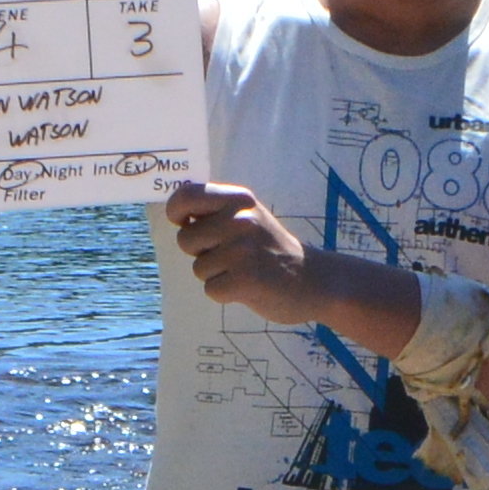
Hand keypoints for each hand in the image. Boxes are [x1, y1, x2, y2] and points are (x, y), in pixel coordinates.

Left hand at [162, 179, 325, 324]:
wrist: (312, 279)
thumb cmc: (271, 249)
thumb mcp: (248, 216)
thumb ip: (215, 212)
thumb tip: (175, 212)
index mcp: (238, 199)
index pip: (187, 196)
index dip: (176, 211)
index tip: (183, 223)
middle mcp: (240, 219)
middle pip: (185, 239)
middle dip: (200, 252)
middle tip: (229, 255)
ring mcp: (242, 250)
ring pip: (198, 268)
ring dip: (216, 275)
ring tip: (243, 270)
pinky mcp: (245, 279)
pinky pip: (210, 289)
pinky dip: (225, 293)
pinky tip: (247, 287)